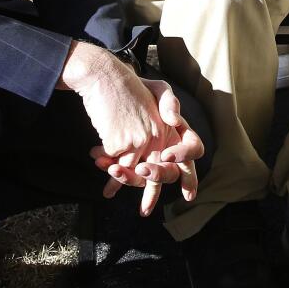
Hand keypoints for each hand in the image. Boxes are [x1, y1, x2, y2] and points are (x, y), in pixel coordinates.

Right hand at [59, 42, 203, 214]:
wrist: (105, 75)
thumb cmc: (131, 85)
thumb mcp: (157, 90)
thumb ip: (169, 108)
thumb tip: (176, 122)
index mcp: (171, 125)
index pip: (192, 152)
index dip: (189, 177)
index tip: (187, 196)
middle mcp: (159, 133)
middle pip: (162, 171)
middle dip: (151, 192)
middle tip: (145, 212)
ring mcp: (140, 137)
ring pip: (133, 171)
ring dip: (120, 180)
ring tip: (109, 190)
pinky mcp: (121, 139)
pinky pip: (115, 161)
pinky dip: (105, 162)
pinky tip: (96, 156)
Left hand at [90, 80, 204, 215]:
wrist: (114, 90)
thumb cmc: (142, 89)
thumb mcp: (158, 89)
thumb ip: (169, 101)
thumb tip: (175, 120)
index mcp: (180, 134)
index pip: (194, 148)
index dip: (183, 154)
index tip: (166, 155)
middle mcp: (167, 150)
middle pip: (171, 171)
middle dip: (157, 174)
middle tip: (142, 169)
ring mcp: (148, 159)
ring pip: (146, 180)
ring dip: (131, 179)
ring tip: (113, 170)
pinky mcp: (128, 163)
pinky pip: (126, 176)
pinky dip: (114, 178)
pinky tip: (101, 168)